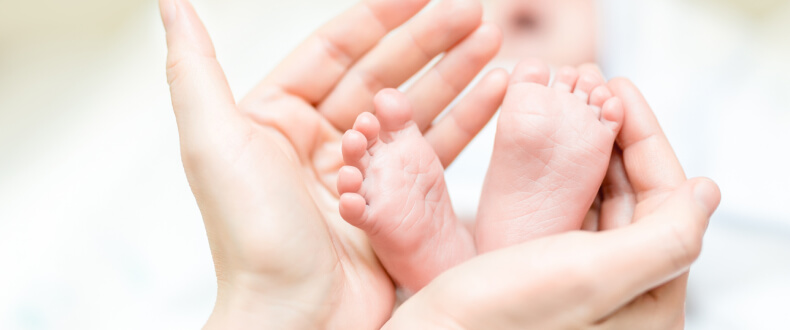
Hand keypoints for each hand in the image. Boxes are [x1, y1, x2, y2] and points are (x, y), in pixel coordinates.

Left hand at [159, 0, 505, 327]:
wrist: (295, 322)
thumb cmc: (251, 238)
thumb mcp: (215, 144)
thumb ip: (194, 70)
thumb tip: (171, 5)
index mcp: (279, 119)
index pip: (336, 51)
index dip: (381, 18)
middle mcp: (322, 141)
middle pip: (384, 74)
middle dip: (430, 41)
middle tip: (473, 13)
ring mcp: (363, 173)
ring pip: (415, 109)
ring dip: (455, 75)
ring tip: (492, 44)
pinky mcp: (396, 203)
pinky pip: (435, 153)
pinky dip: (466, 122)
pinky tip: (496, 93)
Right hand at [384, 78, 720, 328]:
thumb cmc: (499, 321)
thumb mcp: (591, 276)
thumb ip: (664, 239)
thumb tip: (705, 194)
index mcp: (648, 303)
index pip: (668, 205)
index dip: (647, 141)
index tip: (620, 89)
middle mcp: (623, 296)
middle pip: (637, 201)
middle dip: (617, 141)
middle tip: (592, 90)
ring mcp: (585, 287)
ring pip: (604, 205)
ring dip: (592, 154)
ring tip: (573, 109)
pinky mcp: (549, 278)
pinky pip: (571, 216)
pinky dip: (566, 178)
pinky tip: (550, 151)